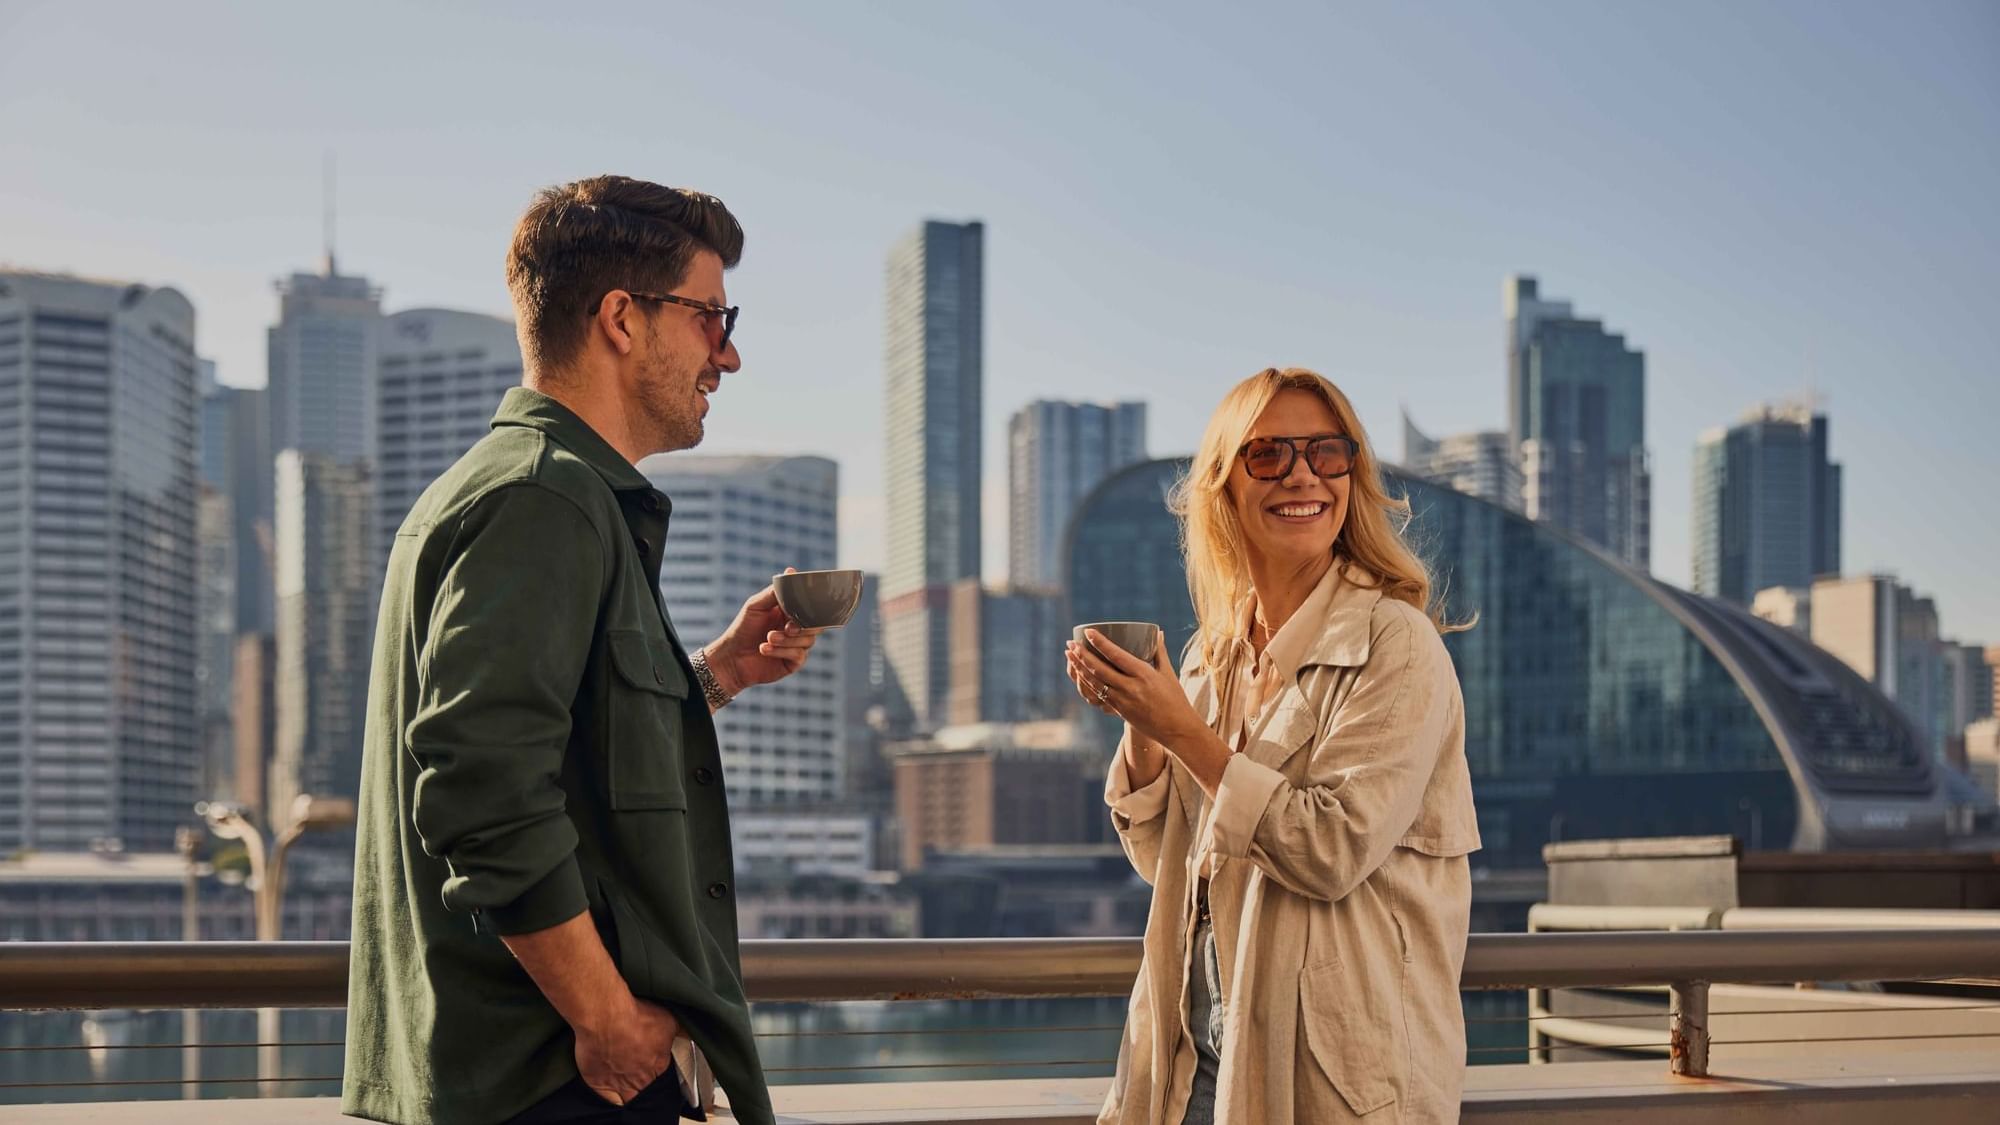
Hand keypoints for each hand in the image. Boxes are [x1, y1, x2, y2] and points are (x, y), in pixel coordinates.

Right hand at [573, 992, 679, 1105]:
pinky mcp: (597, 1082)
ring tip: (629, 1083)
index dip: (658, 1071)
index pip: (662, 1077)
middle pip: (646, 1090)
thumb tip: (692, 1034)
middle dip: (646, 1084)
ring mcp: (618, 1083)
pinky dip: (610, 1098)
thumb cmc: (636, 1017)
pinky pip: (607, 1099)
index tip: (654, 1064)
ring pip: (628, 1099)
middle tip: (642, 1075)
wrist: (607, 1017)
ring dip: (630, 1093)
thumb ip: (682, 1031)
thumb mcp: (669, 1020)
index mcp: (658, 1065)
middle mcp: (639, 1079)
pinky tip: (613, 1093)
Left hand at [705, 568, 818, 697]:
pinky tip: (764, 649)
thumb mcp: (756, 605)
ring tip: (768, 638)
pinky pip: (799, 655)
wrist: (731, 657)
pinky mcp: (793, 662)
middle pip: (816, 625)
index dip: (810, 606)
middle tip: (787, 627)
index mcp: (790, 613)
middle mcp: (796, 629)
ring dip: (787, 640)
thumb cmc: (742, 628)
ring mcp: (796, 646)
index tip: (804, 605)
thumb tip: (790, 572)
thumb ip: (774, 592)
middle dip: (803, 626)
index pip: (810, 608)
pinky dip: (781, 651)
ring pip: (808, 641)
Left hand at [1066, 629, 1193, 747]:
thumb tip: (1157, 632)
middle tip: (1070, 643)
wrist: (1176, 729)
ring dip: (1079, 668)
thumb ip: (1159, 652)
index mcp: (1144, 674)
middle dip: (1082, 655)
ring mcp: (1123, 701)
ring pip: (1095, 683)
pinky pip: (1098, 694)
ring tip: (1069, 655)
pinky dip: (1086, 682)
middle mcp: (1131, 687)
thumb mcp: (1168, 673)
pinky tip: (1078, 673)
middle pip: (1099, 669)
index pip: (1117, 655)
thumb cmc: (1175, 699)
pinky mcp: (1119, 711)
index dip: (1100, 643)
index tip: (1088, 632)